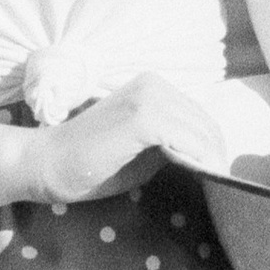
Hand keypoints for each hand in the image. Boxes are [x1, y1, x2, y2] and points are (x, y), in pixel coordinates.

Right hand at [27, 75, 236, 204]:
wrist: (47, 164)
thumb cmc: (91, 165)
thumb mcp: (144, 152)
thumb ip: (173, 145)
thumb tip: (210, 157)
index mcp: (153, 88)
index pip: (199, 117)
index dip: (213, 148)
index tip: (219, 176)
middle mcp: (153, 84)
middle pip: (206, 123)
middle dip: (218, 155)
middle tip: (222, 185)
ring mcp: (148, 96)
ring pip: (202, 131)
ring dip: (212, 159)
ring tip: (215, 185)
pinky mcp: (143, 116)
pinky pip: (188, 139)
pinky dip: (200, 159)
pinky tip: (201, 177)